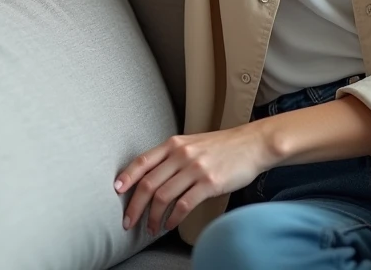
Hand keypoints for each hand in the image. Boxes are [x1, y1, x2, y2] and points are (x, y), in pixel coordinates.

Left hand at [114, 124, 272, 236]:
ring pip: (163, 197)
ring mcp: (195, 168)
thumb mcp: (193, 143)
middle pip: (148, 184)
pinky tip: (170, 225)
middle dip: (135, 207)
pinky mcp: (209, 183)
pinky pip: (183, 205)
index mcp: (174, 144)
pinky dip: (173, 218)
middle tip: (129, 221)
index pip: (142, 161)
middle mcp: (181, 154)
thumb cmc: (223, 147)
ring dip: (153, 217)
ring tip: (151, 228)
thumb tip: (153, 177)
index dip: (126, 177)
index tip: (117, 191)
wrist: (253, 144)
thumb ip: (173, 156)